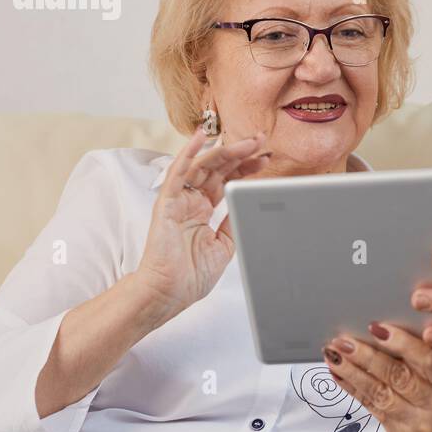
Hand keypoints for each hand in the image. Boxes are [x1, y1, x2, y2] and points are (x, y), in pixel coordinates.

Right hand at [130, 127, 271, 324]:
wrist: (168, 294)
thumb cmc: (189, 276)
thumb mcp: (224, 245)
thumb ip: (233, 221)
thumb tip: (249, 202)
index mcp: (203, 209)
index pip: (227, 179)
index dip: (246, 167)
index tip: (266, 159)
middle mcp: (191, 200)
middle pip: (218, 168)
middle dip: (240, 153)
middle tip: (261, 140)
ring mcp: (178, 200)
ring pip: (202, 165)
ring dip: (224, 150)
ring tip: (247, 142)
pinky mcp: (166, 203)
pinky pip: (177, 173)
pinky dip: (188, 154)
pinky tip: (200, 137)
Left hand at [323, 322, 431, 431]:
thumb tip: (392, 333)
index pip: (430, 361)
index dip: (403, 343)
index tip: (379, 328)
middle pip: (398, 376)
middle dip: (367, 356)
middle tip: (345, 340)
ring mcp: (416, 424)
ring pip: (380, 392)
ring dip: (352, 371)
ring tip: (334, 354)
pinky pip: (372, 407)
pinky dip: (353, 388)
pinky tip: (338, 374)